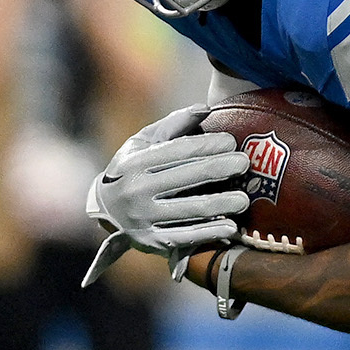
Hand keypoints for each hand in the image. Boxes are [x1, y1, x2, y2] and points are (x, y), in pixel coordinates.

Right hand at [81, 105, 252, 285]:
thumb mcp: (143, 143)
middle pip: (190, 176)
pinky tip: (231, 226)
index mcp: (135, 163)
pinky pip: (188, 236)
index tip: (232, 142)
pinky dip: (212, 231)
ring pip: (193, 208)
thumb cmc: (132, 170)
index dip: (210, 145)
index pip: (180, 150)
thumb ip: (174, 124)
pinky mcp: (152, 242)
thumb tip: (206, 108)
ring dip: (224, 203)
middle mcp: (137, 191)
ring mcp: (144, 218)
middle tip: (245, 164)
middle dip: (222, 168)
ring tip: (244, 198)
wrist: (105, 211)